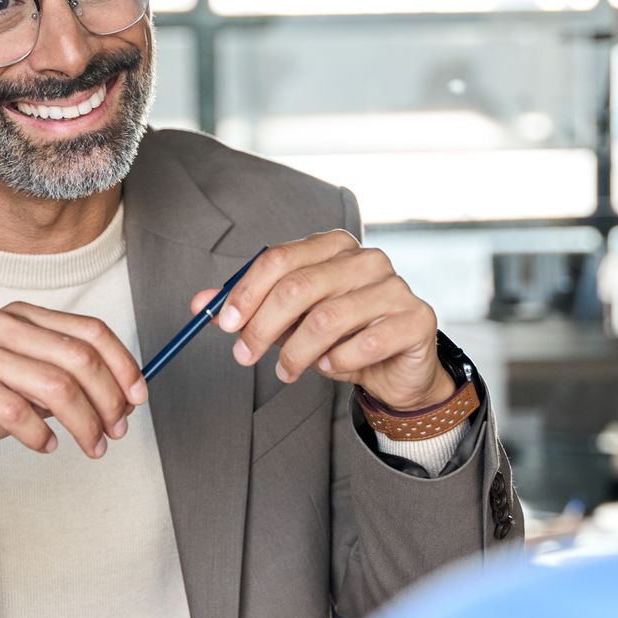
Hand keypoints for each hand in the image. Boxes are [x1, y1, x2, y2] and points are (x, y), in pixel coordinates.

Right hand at [0, 302, 146, 471]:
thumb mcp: (18, 386)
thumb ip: (60, 384)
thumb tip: (117, 397)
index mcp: (21, 318)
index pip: (90, 331)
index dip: (123, 365)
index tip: (138, 398)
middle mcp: (2, 325)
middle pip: (79, 357)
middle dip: (108, 399)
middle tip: (116, 432)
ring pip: (55, 385)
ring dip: (83, 423)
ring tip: (91, 446)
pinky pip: (16, 410)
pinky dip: (39, 435)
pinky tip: (45, 447)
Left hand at [193, 231, 453, 410]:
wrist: (394, 368)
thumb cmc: (339, 338)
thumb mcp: (288, 321)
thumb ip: (250, 307)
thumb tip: (201, 302)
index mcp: (333, 247)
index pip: (279, 259)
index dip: (245, 292)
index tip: (223, 324)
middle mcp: (366, 259)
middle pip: (299, 286)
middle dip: (262, 327)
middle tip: (244, 355)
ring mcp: (395, 287)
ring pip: (327, 319)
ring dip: (297, 352)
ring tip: (287, 370)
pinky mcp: (416, 319)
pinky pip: (364, 344)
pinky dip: (337, 362)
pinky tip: (330, 366)